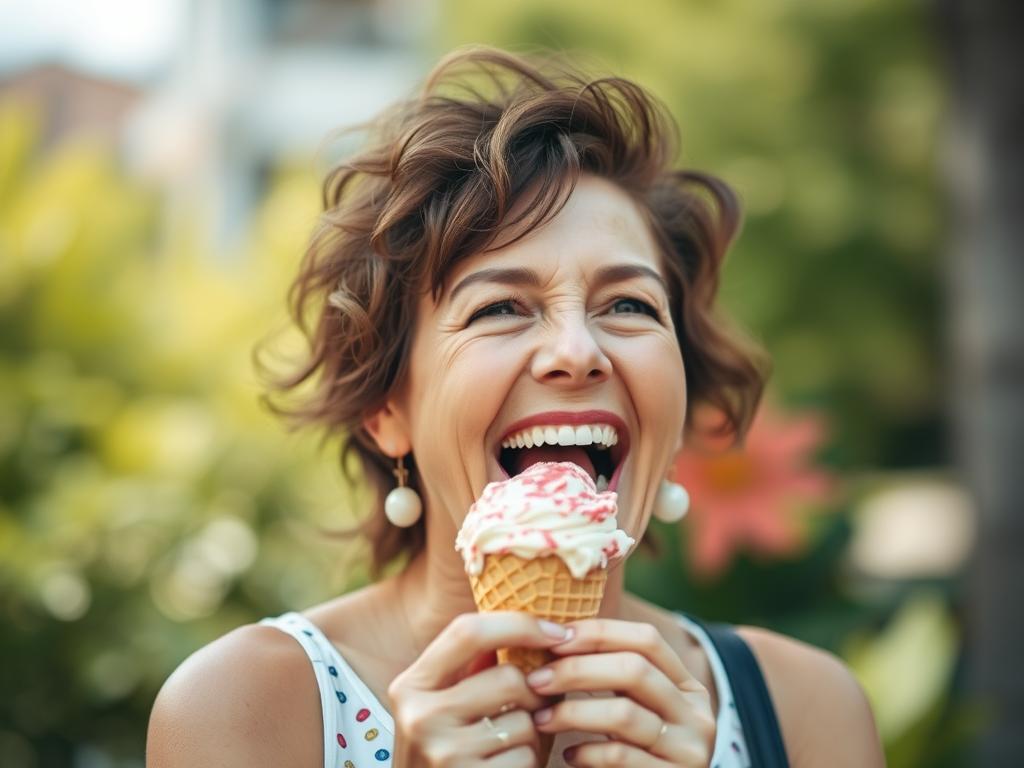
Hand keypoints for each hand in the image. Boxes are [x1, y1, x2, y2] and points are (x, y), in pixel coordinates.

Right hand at [388, 611, 567, 766]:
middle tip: (537, 706)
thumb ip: (474, 667)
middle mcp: (420, 717)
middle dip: (536, 692)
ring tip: (514, 744)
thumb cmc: (444, 751)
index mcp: (410, 685)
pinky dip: (530, 762)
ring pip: (525, 722)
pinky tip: (510, 767)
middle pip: (509, 678)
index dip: (519, 624)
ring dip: (534, 734)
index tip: (557, 631)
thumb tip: (534, 621)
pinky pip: (526, 757)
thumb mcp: (442, 705)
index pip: (468, 631)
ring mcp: (443, 754)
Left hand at [525, 619, 715, 766]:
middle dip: (577, 669)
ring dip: (572, 712)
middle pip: (634, 670)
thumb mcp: (635, 709)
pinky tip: (569, 755)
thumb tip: (553, 635)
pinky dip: (587, 752)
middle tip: (536, 679)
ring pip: (624, 714)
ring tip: (541, 718)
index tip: (554, 638)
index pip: (647, 640)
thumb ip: (612, 678)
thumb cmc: (635, 753)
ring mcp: (688, 749)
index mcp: (687, 686)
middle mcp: (696, 714)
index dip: (599, 632)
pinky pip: (620, 756)